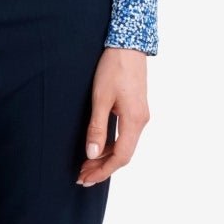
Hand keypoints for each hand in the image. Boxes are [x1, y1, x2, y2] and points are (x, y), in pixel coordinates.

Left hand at [77, 47, 150, 184]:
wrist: (128, 45)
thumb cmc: (113, 68)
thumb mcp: (100, 98)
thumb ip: (97, 128)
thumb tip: (92, 154)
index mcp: (134, 121)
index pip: (120, 157)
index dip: (103, 171)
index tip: (86, 178)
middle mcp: (141, 121)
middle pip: (123, 154)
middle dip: (102, 167)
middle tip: (82, 175)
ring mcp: (140, 115)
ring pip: (124, 145)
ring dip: (105, 157)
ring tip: (86, 164)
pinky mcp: (136, 109)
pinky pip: (125, 135)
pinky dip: (111, 145)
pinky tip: (97, 147)